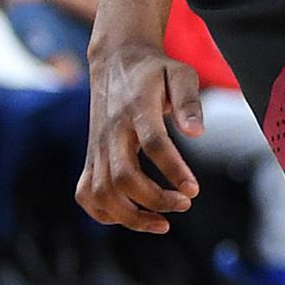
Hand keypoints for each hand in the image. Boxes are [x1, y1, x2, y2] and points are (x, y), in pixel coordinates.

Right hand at [77, 40, 203, 233]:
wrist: (116, 61)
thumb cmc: (156, 71)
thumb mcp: (181, 73)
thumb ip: (190, 101)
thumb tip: (198, 133)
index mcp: (136, 109)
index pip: (153, 144)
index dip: (173, 170)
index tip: (193, 190)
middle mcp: (112, 131)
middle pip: (122, 176)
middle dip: (154, 199)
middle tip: (185, 204)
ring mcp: (97, 146)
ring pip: (101, 192)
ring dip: (130, 216)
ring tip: (163, 223)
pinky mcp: (91, 157)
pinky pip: (86, 193)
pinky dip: (104, 213)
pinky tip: (133, 217)